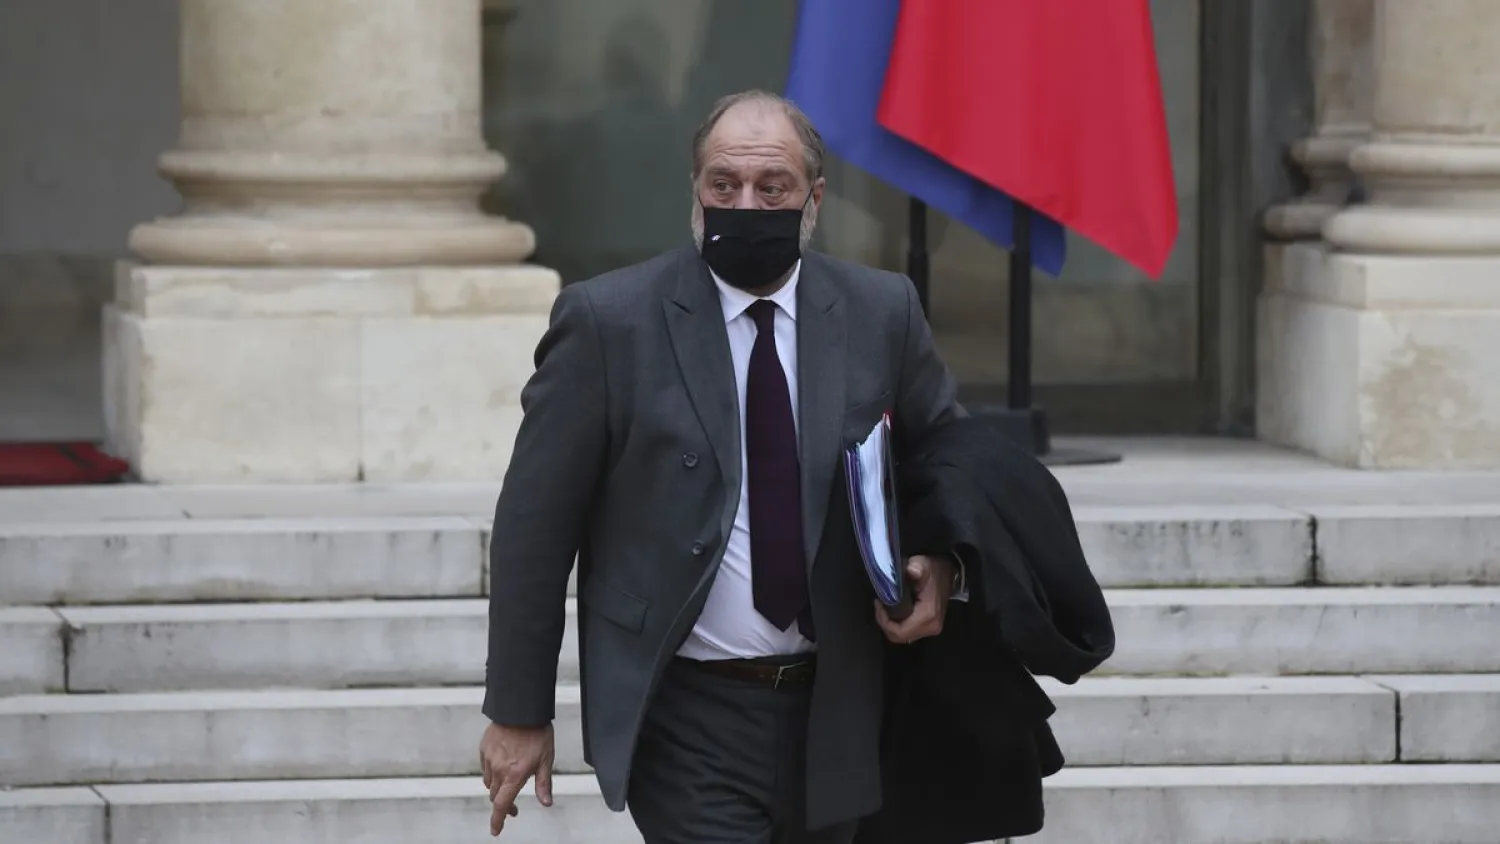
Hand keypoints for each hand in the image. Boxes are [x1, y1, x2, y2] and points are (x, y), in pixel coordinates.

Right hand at [479, 721, 554, 835]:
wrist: (521, 708)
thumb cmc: (537, 732)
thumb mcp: (547, 759)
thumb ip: (544, 783)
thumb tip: (546, 803)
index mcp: (515, 775)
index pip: (502, 805)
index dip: (498, 820)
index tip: (496, 830)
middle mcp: (499, 770)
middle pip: (495, 796)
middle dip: (502, 804)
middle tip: (512, 807)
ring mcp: (489, 759)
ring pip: (489, 782)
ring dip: (498, 787)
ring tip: (510, 780)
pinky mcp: (484, 748)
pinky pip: (486, 767)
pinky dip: (493, 771)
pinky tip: (503, 764)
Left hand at [875, 554, 954, 643]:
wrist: (949, 573)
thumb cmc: (934, 570)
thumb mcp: (923, 565)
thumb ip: (916, 568)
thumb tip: (911, 570)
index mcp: (928, 615)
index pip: (899, 632)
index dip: (884, 622)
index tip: (878, 604)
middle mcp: (931, 626)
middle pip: (900, 637)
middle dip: (885, 623)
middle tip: (879, 606)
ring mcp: (932, 628)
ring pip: (903, 636)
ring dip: (891, 624)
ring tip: (885, 607)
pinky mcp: (930, 627)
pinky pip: (908, 632)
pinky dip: (898, 624)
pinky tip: (893, 611)